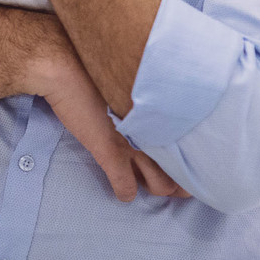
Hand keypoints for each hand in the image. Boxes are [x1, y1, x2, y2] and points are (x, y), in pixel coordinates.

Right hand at [31, 34, 187, 201]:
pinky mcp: (111, 153)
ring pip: (160, 185)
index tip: (185, 161)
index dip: (189, 161)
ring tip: (146, 179)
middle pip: (181, 170)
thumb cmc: (99, 69)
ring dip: (154, 187)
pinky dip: (125, 191)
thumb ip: (151, 97)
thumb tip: (161, 103)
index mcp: (163, 114)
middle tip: (170, 177)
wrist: (68, 67)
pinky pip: (126, 188)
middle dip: (178, 181)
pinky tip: (123, 188)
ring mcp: (134, 145)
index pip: (190, 148)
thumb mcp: (134, 82)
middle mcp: (154, 130)